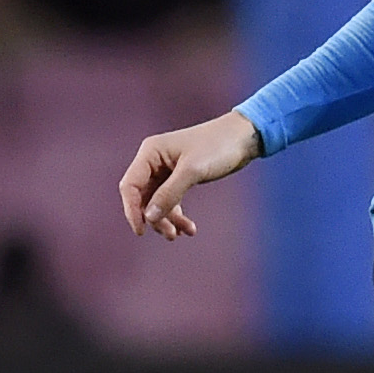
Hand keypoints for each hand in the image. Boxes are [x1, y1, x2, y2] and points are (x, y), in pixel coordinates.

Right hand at [118, 111, 259, 239]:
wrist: (243, 138)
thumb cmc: (218, 146)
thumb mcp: (192, 171)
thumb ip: (169, 194)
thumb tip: (149, 217)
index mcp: (150, 152)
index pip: (130, 186)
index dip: (132, 210)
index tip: (141, 231)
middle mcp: (153, 161)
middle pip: (142, 197)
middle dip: (154, 218)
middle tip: (170, 235)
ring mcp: (165, 170)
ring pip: (156, 202)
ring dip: (167, 220)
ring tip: (181, 234)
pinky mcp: (178, 177)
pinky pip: (170, 201)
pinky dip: (177, 215)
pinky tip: (188, 228)